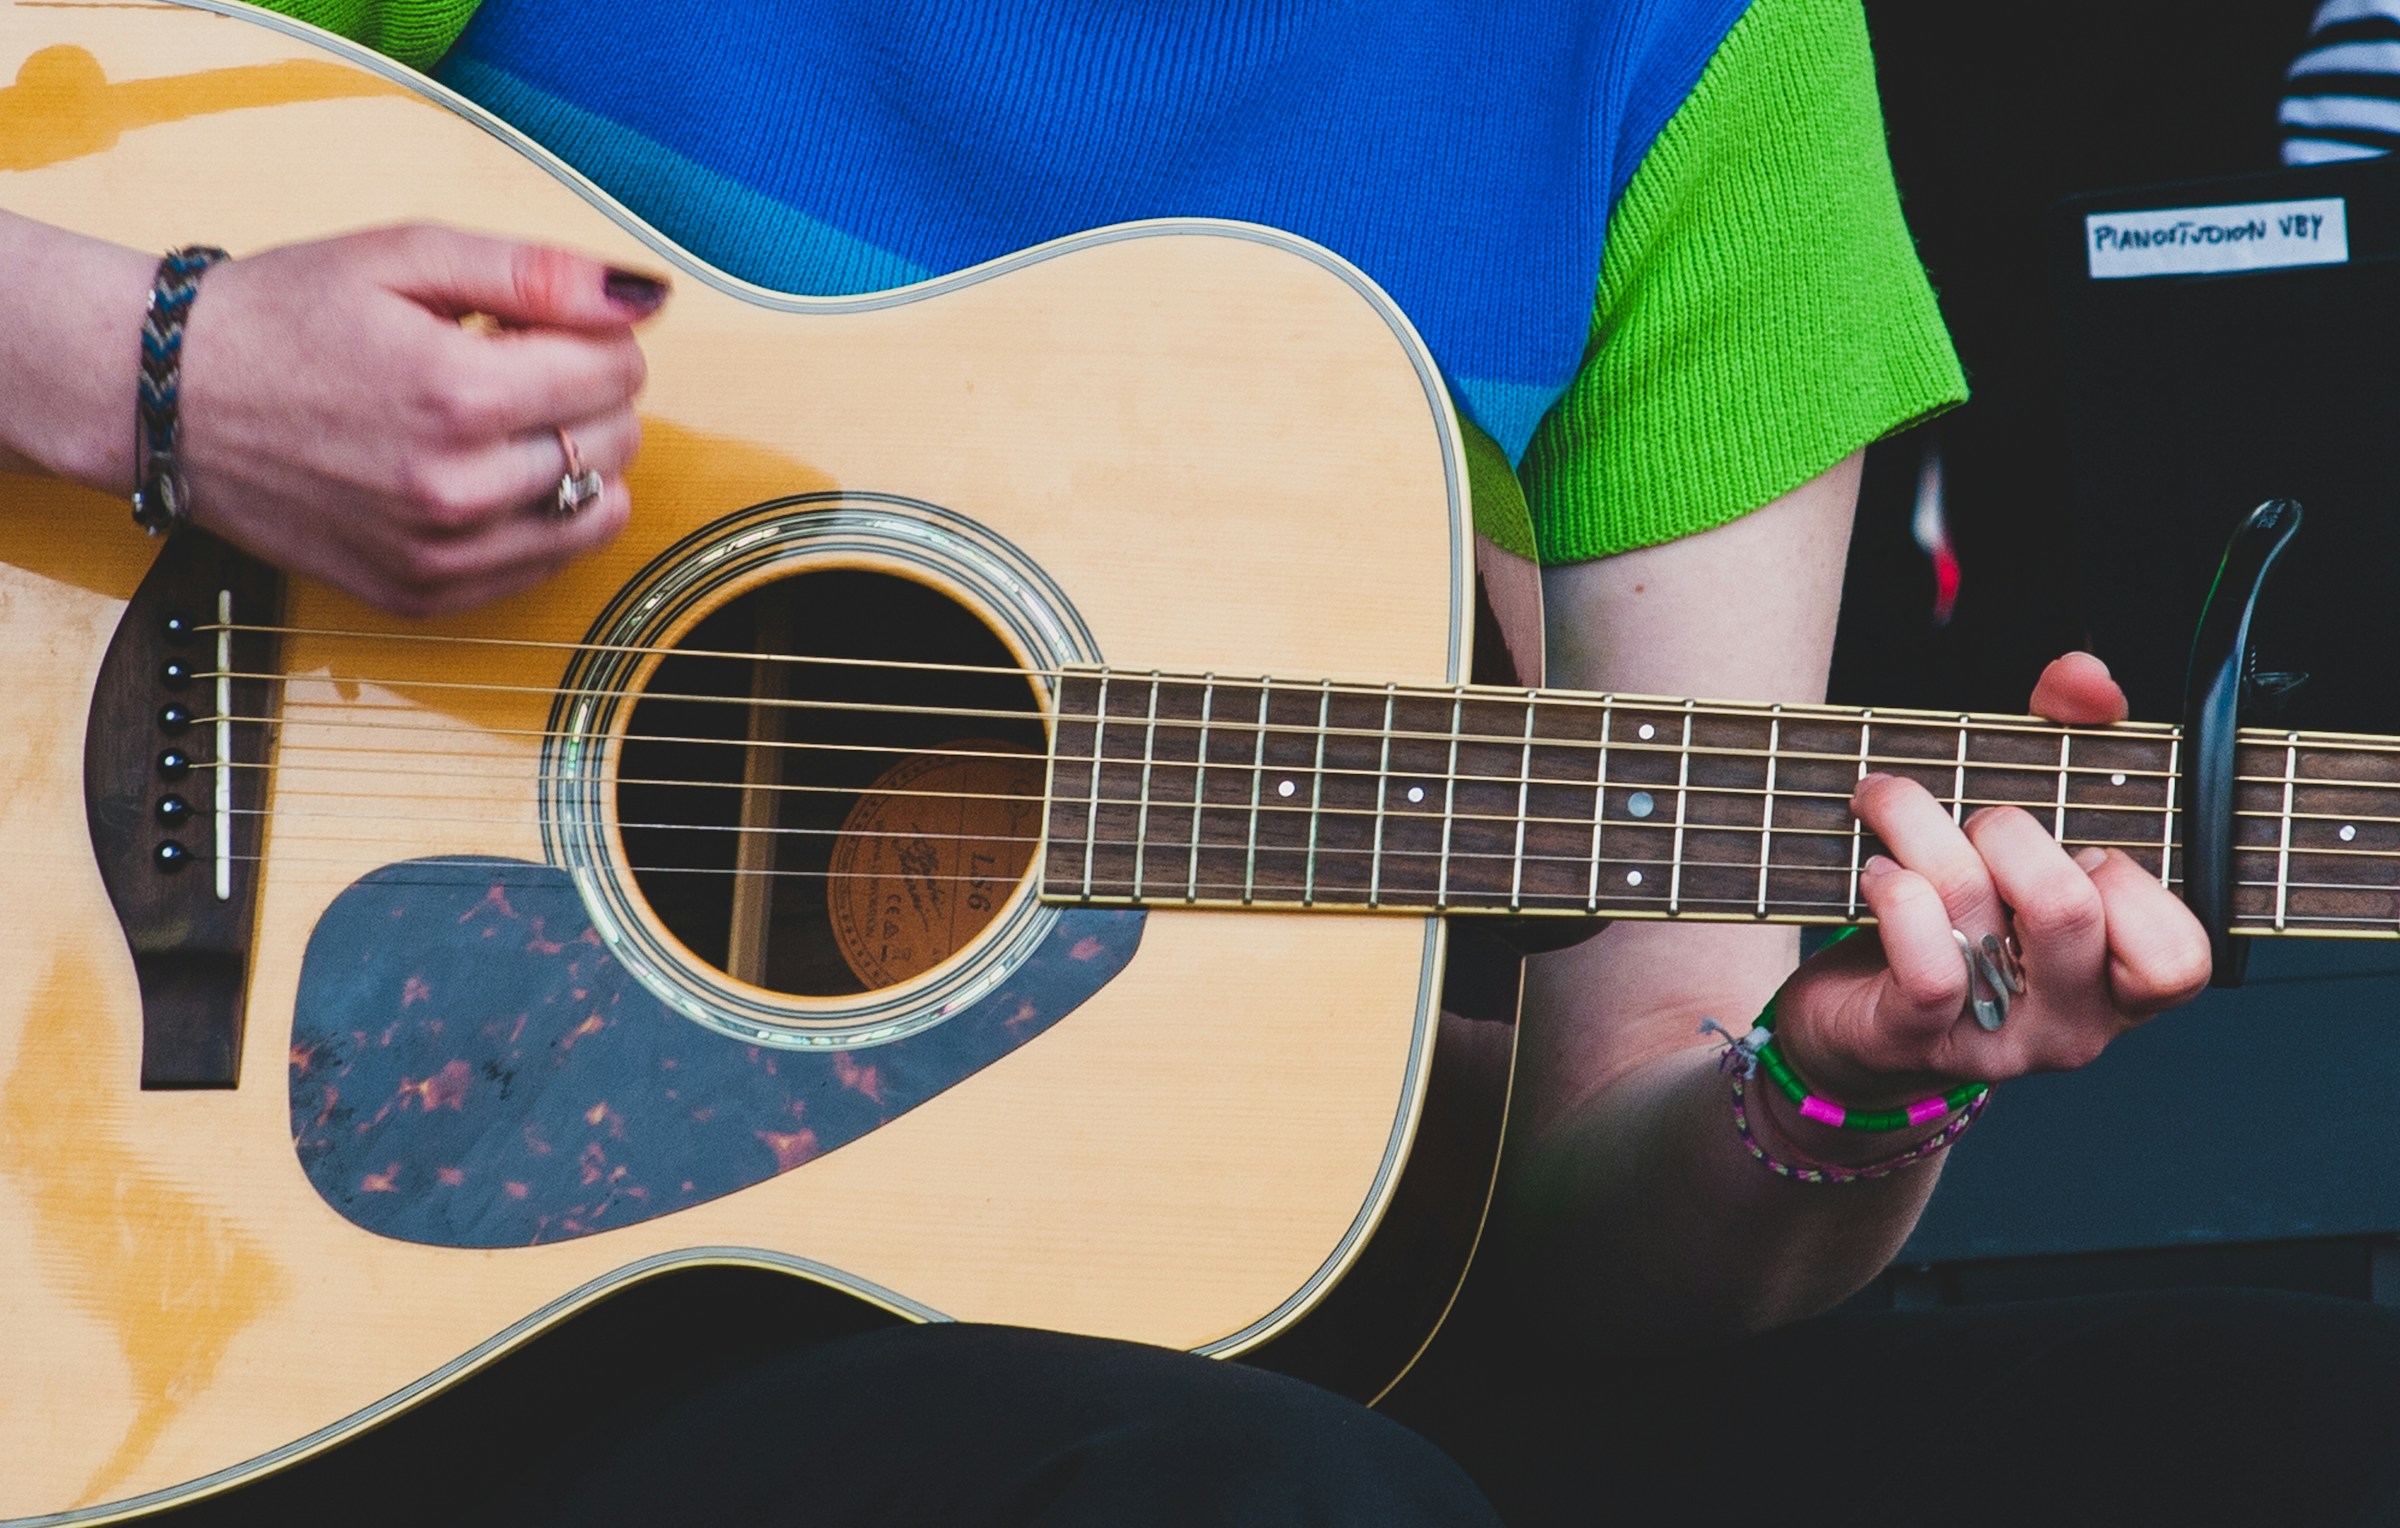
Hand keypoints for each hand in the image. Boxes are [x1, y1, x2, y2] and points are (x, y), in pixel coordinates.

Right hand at [176, 224, 663, 615]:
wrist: (172, 402)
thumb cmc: (286, 317)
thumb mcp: (403, 254)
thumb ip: (535, 271)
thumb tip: (646, 297)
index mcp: (457, 395)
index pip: (619, 372)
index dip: (597, 337)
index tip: (540, 324)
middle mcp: (456, 490)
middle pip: (618, 442)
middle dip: (589, 394)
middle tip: (512, 366)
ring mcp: (441, 555)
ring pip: (600, 512)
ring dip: (578, 461)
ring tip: (502, 422)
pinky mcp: (425, 595)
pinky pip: (547, 561)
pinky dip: (539, 516)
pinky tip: (481, 472)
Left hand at [1770, 652, 2211, 1108]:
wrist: (1855, 1026)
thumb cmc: (1957, 919)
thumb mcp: (2024, 834)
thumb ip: (2071, 736)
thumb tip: (2087, 678)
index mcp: (2119, 980)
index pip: (2180, 957)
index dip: (2130, 882)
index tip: (2079, 850)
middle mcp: (2073, 1020)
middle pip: (2068, 907)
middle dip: (2006, 829)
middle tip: (1971, 824)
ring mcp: (1996, 1037)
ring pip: (1978, 909)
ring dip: (1920, 828)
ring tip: (1890, 811)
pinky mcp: (1915, 1038)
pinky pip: (1925, 962)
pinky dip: (1894, 894)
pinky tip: (1877, 873)